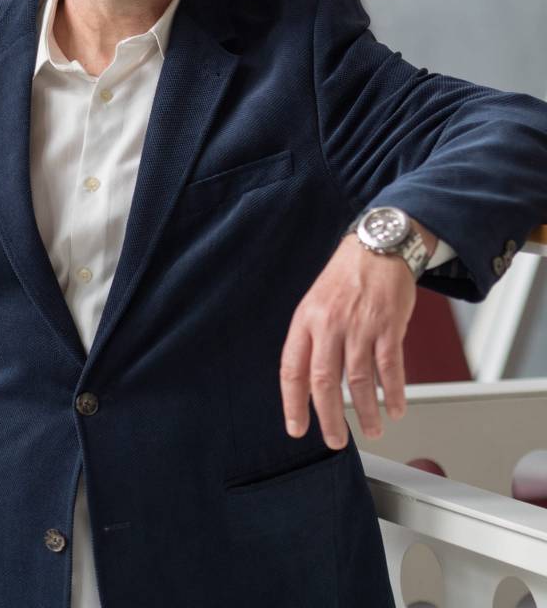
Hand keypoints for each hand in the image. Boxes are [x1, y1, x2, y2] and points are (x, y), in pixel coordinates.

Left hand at [279, 233, 418, 449]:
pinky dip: (393, 393)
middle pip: (324, 382)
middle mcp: (329, 324)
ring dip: (366, 412)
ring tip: (371, 430)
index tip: (296, 428)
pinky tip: (394, 408)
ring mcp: (360, 325)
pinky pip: (390, 368)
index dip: (293, 403)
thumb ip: (312, 340)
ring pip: (359, 380)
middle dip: (330, 419)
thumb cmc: (345, 277)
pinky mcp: (388, 325)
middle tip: (335, 441)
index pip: (292, 369)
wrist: (377, 246)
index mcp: (306, 319)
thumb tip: (310, 384)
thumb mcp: (316, 303)